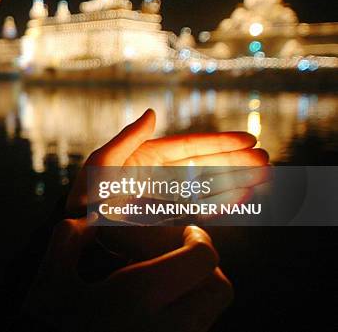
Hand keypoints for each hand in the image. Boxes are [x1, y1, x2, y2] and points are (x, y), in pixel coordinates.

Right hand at [21, 217, 232, 331]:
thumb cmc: (47, 330)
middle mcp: (167, 328)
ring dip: (193, 292)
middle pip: (218, 289)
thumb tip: (86, 223)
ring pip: (209, 315)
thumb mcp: (48, 283)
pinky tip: (149, 313)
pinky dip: (183, 316)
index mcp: (138, 298)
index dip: (197, 238)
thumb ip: (68, 240)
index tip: (182, 231)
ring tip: (159, 287)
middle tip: (176, 257)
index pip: (202, 258)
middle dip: (203, 267)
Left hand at [67, 108, 269, 214]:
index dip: (220, 143)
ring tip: (264, 178)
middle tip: (267, 160)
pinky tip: (241, 201)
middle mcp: (160, 177)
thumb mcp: (102, 163)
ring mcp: (165, 199)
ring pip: (208, 187)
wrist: (80, 234)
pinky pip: (199, 211)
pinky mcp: (167, 221)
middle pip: (206, 166)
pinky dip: (221, 206)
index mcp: (146, 158)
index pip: (190, 148)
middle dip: (236, 163)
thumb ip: (128, 139)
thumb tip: (152, 112)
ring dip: (235, 183)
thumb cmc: (86, 197)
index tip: (249, 139)